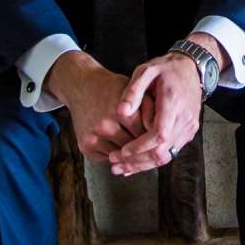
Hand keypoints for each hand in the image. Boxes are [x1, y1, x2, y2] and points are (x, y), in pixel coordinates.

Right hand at [50, 51, 162, 172]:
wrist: (81, 86)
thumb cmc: (112, 87)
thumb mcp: (133, 91)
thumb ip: (148, 109)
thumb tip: (163, 132)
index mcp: (121, 111)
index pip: (145, 134)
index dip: (153, 138)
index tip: (160, 140)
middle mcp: (105, 125)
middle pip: (133, 147)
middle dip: (143, 148)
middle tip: (151, 150)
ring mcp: (93, 137)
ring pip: (120, 156)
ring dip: (129, 155)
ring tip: (137, 151)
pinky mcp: (85, 146)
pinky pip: (107, 158)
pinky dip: (115, 156)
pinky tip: (121, 150)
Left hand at [104, 51, 208, 176]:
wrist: (191, 68)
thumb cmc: (166, 69)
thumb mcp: (147, 71)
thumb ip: (133, 91)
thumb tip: (121, 112)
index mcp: (173, 103)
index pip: (158, 135)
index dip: (139, 147)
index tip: (121, 152)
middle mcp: (185, 119)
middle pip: (161, 151)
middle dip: (137, 161)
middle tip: (115, 164)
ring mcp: (189, 127)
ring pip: (166, 156)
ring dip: (143, 165)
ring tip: (121, 168)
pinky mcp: (189, 132)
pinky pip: (171, 152)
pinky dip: (152, 160)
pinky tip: (135, 163)